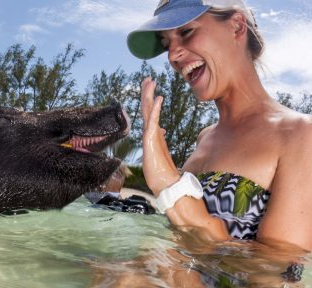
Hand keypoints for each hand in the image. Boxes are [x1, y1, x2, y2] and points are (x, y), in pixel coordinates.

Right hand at [140, 77, 179, 195]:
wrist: (164, 184)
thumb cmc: (162, 171)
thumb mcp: (162, 151)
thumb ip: (161, 139)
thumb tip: (163, 130)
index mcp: (153, 134)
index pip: (151, 113)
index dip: (151, 100)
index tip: (152, 88)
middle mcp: (150, 133)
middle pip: (147, 108)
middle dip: (147, 93)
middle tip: (148, 79)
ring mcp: (149, 137)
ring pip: (148, 112)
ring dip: (149, 96)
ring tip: (150, 82)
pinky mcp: (151, 141)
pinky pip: (154, 121)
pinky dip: (157, 109)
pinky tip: (160, 99)